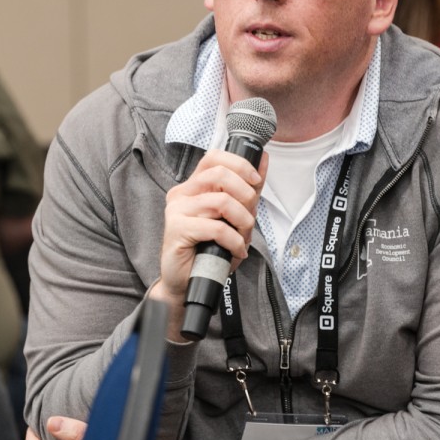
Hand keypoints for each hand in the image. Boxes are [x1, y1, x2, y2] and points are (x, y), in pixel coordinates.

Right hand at [151, 149, 265, 338]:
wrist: (186, 282)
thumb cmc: (209, 250)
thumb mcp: (233, 216)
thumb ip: (247, 189)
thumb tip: (262, 159)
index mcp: (193, 186)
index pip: (214, 157)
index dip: (239, 164)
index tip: (255, 181)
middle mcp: (182, 193)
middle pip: (219, 174)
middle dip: (246, 195)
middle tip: (250, 217)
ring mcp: (177, 210)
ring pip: (221, 201)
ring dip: (242, 221)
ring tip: (243, 237)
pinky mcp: (177, 229)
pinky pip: (216, 228)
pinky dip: (233, 241)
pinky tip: (235, 250)